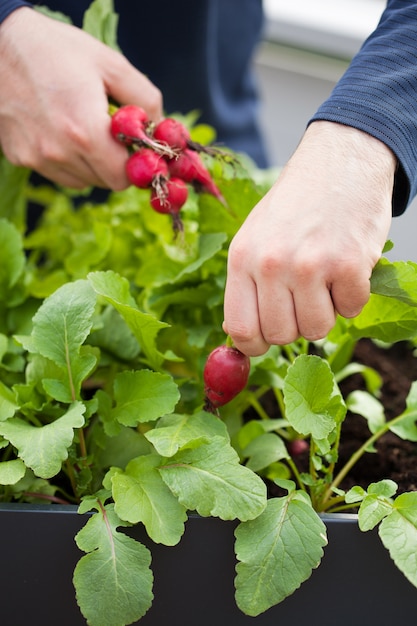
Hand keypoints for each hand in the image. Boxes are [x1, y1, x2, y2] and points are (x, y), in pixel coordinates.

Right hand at [0, 7, 162, 188]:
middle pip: (105, 182)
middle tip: (114, 136)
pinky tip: (62, 132)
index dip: (136, 165)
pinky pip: (59, 173)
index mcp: (85, 131)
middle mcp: (59, 152)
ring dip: (93, 164)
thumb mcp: (111, 64)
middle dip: (116, 164)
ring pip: (83, 181)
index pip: (124, 177)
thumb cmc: (55, 49)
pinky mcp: (21, 157)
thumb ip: (145, 99)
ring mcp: (37, 158)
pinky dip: (69, 161)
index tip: (137, 148)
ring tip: (85, 129)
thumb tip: (160, 127)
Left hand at [223, 121, 395, 355]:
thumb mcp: (255, 237)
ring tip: (325, 280)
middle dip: (294, 325)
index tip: (265, 342)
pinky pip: (351, 310)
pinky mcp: (350, 264)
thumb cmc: (296, 204)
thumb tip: (240, 336)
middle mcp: (272, 263)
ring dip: (325, 312)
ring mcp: (311, 265)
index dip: (254, 345)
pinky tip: (346, 267)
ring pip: (317, 329)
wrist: (340, 160)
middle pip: (281, 335)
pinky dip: (353, 296)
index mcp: (242, 257)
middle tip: (303, 299)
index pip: (240, 328)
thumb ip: (247, 284)